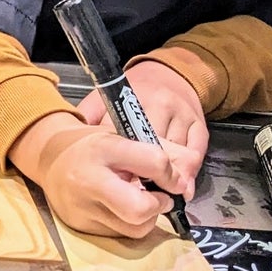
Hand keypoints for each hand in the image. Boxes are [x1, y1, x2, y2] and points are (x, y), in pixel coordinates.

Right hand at [12, 112, 184, 239]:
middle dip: (159, 205)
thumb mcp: (125, 137)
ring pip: (135, 228)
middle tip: (160, 198)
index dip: (171, 174)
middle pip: (140, 208)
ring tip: (140, 201)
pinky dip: (128, 224)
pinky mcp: (80, 225)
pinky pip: (119, 234)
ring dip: (148, 218)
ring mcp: (82, 206)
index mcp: (105, 147)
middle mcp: (89, 179)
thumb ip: (163, 154)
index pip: (154, 163)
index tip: (171, 179)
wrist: (50, 158)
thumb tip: (186, 187)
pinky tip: (120, 208)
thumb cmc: (96, 146)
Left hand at [76, 60, 208, 197]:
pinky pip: (197, 152)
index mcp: (130, 100)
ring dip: (169, 178)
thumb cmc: (133, 93)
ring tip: (159, 198)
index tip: (115, 182)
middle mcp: (158, 105)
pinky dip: (190, 173)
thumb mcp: (105, 98)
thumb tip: (72, 138)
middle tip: (138, 197)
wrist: (169, 72)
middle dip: (146, 174)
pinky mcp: (199, 123)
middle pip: (153, 147)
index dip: (119, 161)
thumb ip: (89, 116)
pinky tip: (182, 189)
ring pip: (178, 152)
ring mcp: (181, 114)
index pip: (123, 136)